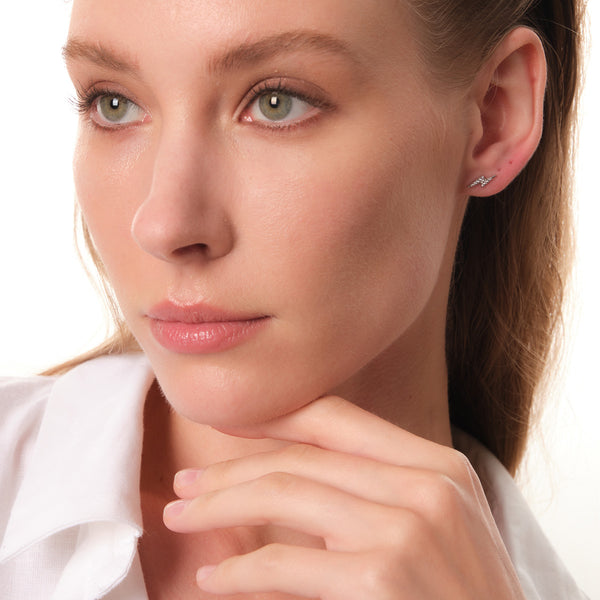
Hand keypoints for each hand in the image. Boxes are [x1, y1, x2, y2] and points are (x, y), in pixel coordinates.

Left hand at [163, 396, 525, 598]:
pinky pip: (282, 564)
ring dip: (220, 504)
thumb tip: (288, 480)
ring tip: (184, 515)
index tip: (229, 427)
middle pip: (302, 454)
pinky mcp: (381, 578)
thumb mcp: (439, 527)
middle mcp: (426, 484)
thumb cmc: (463, 599)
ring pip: (283, 492)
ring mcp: (407, 529)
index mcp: (439, 464)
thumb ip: (378, 492)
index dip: (275, 416)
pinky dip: (238, 571)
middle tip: (189, 483)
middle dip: (233, 466)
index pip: (339, 418)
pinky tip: (215, 579)